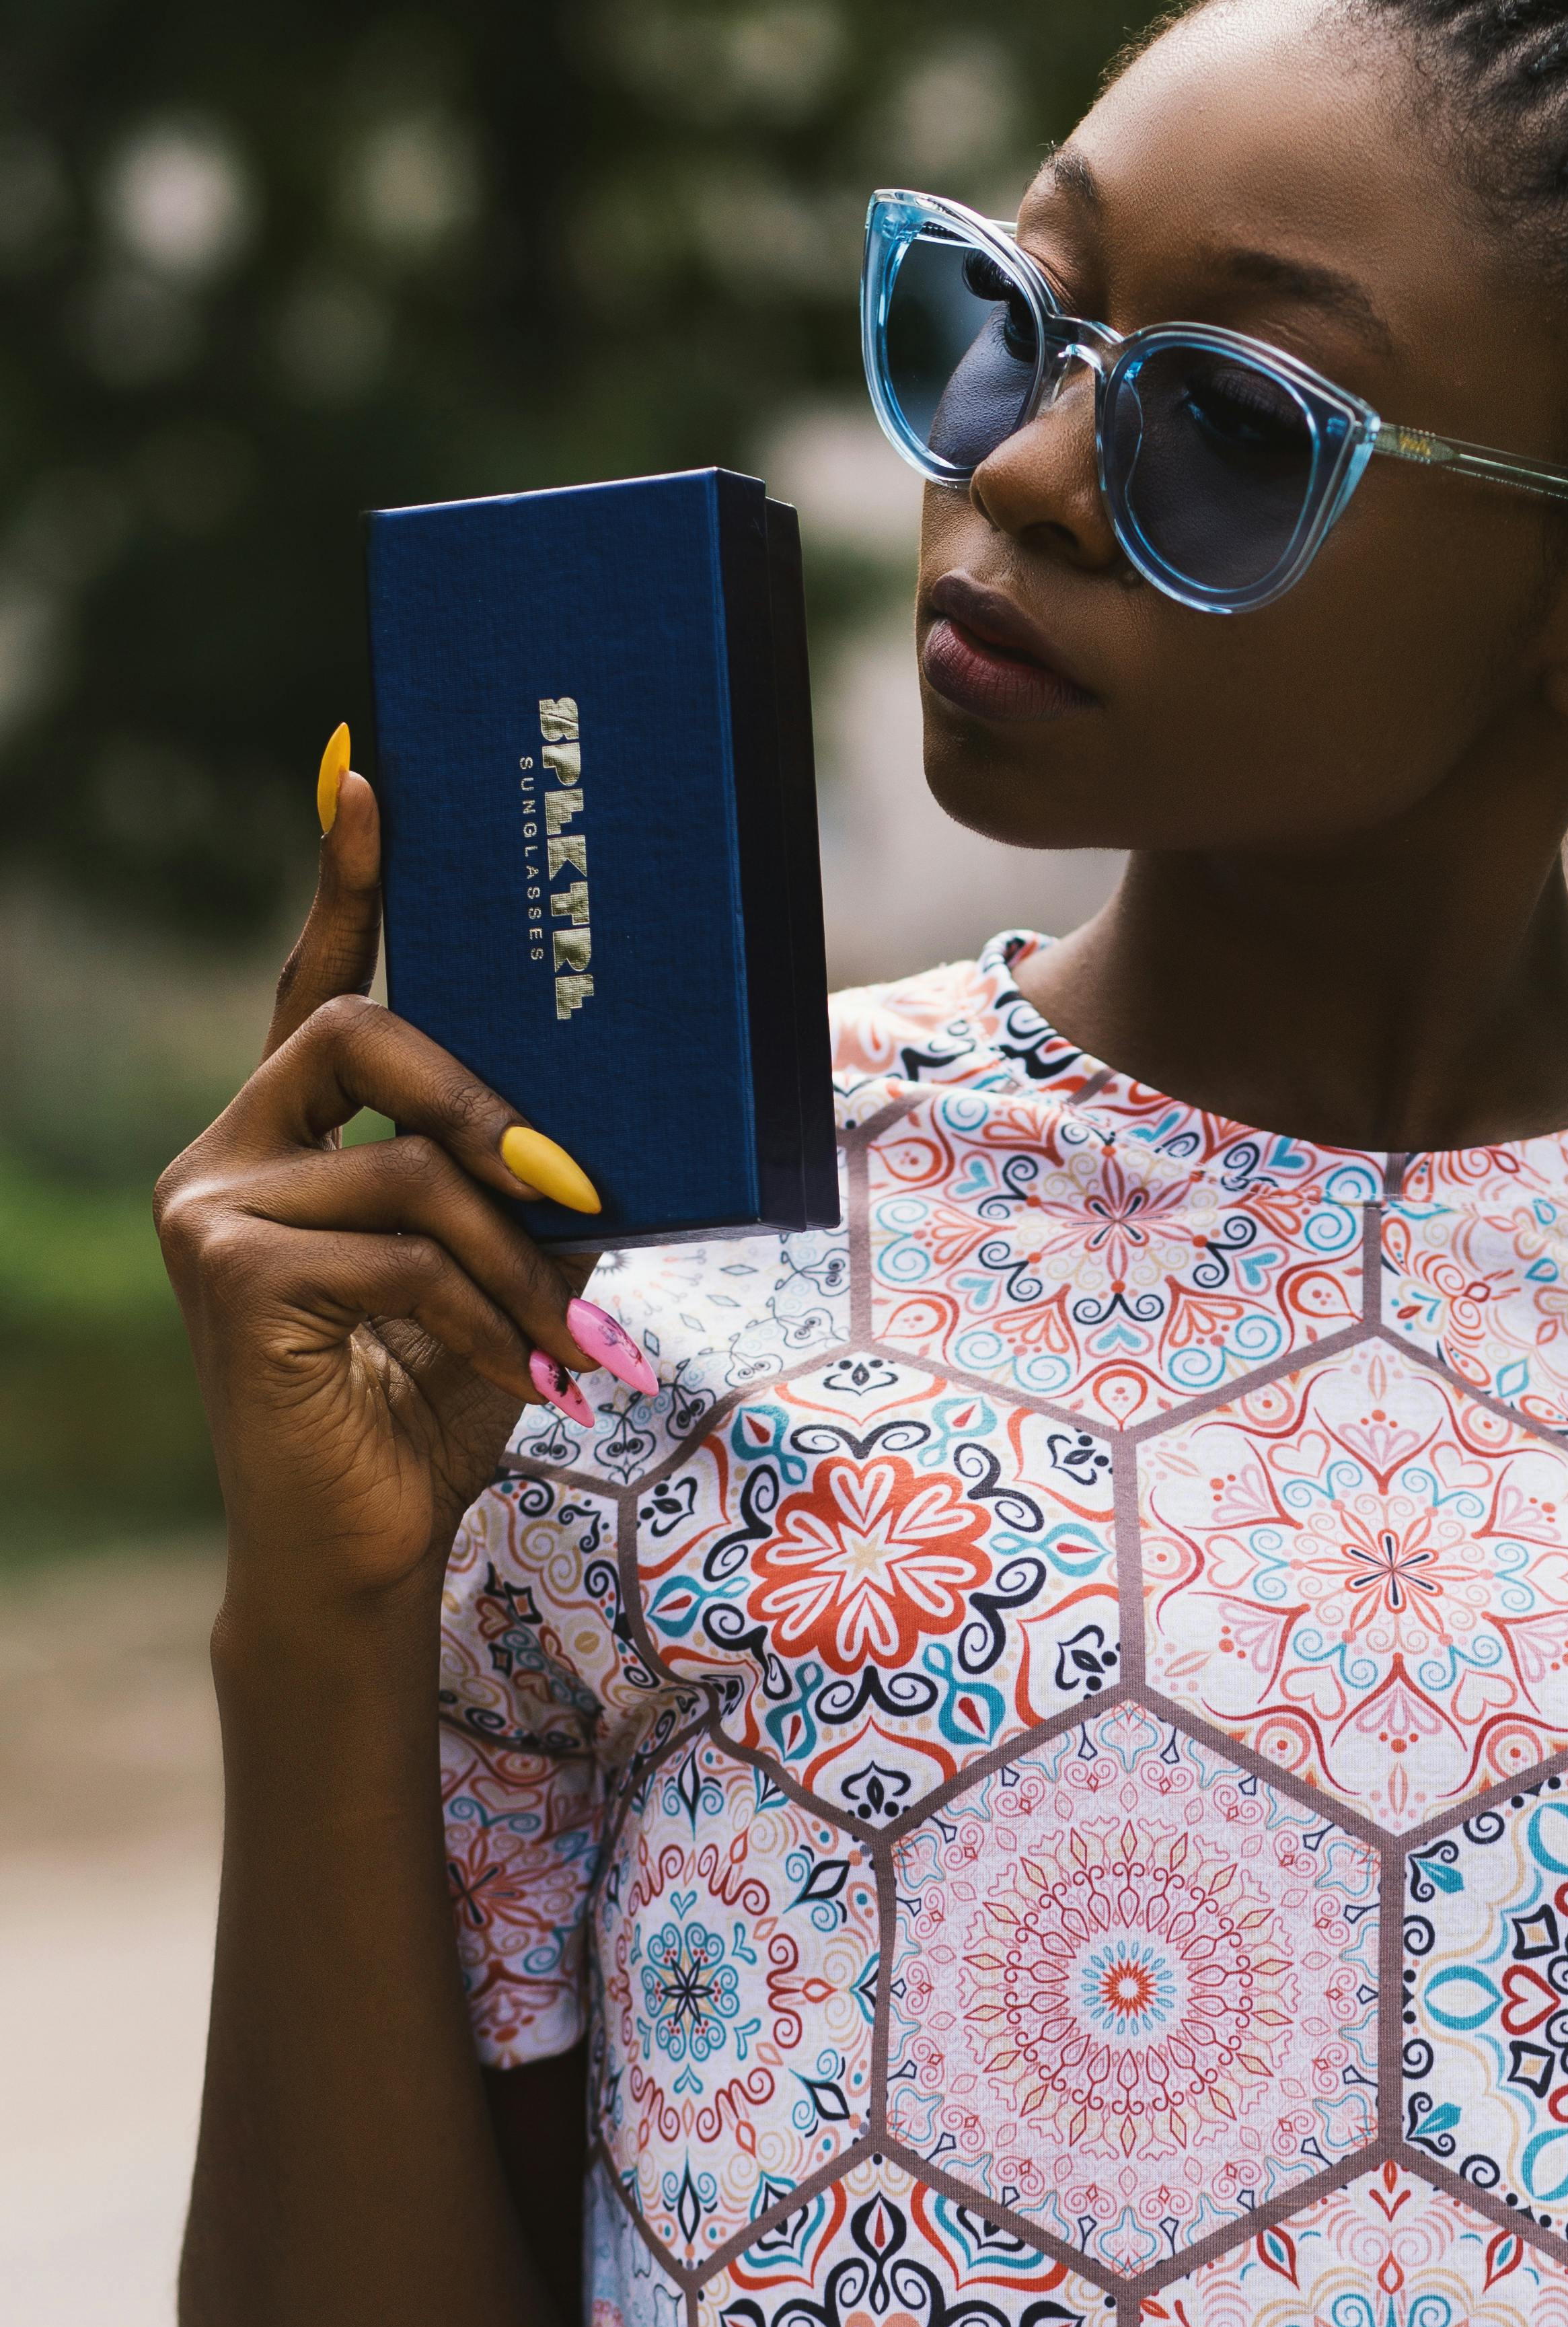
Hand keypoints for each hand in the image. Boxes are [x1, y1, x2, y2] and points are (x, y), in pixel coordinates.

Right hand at [155, 738, 641, 1613]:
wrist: (363, 1551)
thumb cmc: (430, 1408)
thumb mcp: (503, 1272)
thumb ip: (523, 1181)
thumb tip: (599, 1112)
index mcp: (285, 1144)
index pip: (313, 989)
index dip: (342, 882)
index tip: (370, 775)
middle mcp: (222, 1157)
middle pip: (356, 1034)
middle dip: (483, 1098)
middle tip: (570, 1180)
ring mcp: (210, 1211)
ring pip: (410, 1167)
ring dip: (515, 1260)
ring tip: (567, 1339)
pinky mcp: (229, 1272)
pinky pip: (400, 1251)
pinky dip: (483, 1317)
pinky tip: (519, 1375)